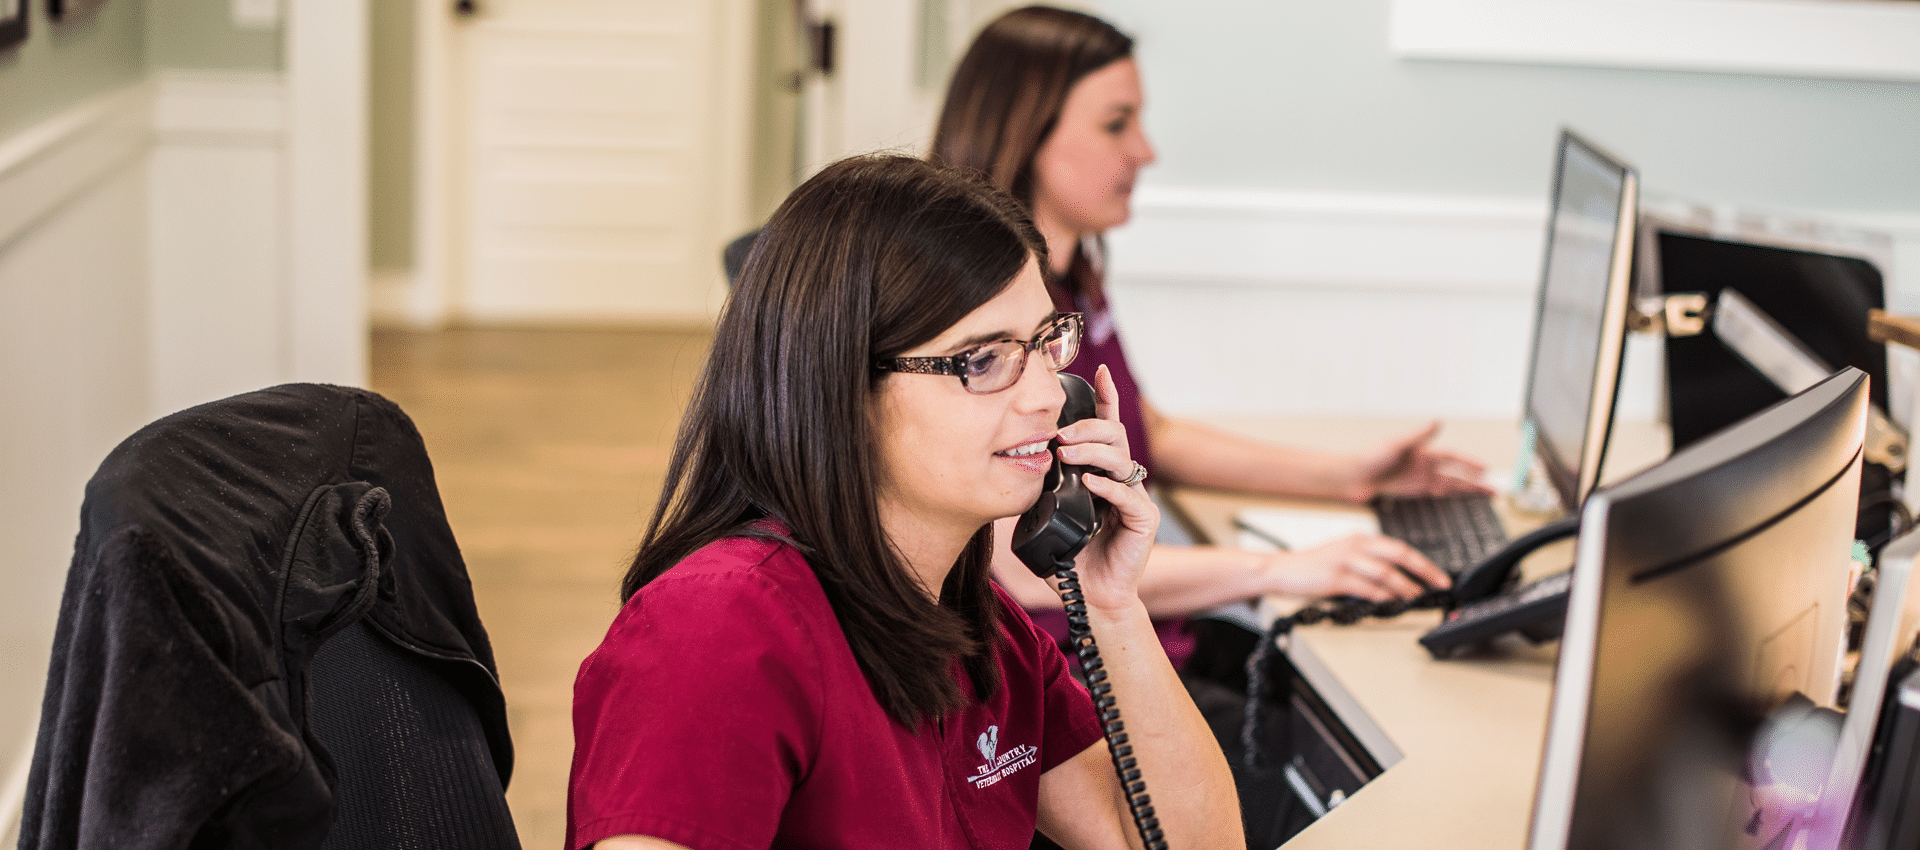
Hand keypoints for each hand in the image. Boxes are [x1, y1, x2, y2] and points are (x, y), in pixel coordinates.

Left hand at [1053, 365, 1159, 613]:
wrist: (1092, 597)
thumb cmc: (1071, 557)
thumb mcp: (1047, 515)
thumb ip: (1040, 489)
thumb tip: (1012, 466)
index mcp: (1101, 473)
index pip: (1106, 429)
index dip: (1105, 398)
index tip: (1099, 371)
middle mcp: (1120, 479)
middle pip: (1114, 436)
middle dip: (1087, 427)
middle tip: (1058, 435)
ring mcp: (1133, 498)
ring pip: (1121, 458)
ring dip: (1092, 451)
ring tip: (1067, 454)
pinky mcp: (1143, 521)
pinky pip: (1129, 495)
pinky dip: (1108, 487)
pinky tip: (1090, 484)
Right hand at [1263, 533, 1449, 601]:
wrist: (1283, 569)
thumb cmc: (1314, 566)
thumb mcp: (1344, 554)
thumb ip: (1368, 560)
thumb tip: (1399, 577)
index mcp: (1360, 538)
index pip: (1399, 547)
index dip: (1422, 562)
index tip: (1438, 575)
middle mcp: (1355, 545)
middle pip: (1398, 555)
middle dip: (1423, 571)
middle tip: (1439, 583)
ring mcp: (1345, 561)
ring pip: (1385, 572)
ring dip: (1405, 586)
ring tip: (1417, 597)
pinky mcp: (1335, 578)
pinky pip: (1366, 588)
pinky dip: (1383, 596)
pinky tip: (1392, 602)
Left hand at [1347, 421, 1490, 501]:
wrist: (1351, 476)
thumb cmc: (1369, 458)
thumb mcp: (1397, 445)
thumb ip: (1419, 435)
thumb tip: (1437, 420)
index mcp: (1423, 453)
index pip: (1454, 458)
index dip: (1471, 463)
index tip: (1487, 470)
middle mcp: (1423, 465)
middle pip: (1456, 474)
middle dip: (1475, 482)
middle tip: (1495, 490)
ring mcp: (1417, 479)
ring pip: (1449, 486)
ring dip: (1466, 491)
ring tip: (1484, 497)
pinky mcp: (1409, 491)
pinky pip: (1434, 495)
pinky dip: (1447, 497)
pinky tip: (1457, 501)